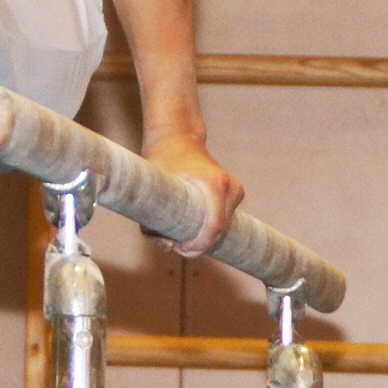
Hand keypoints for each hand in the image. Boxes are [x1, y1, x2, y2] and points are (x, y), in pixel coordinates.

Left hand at [143, 132, 243, 256]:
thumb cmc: (163, 161)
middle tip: (171, 243)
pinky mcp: (236, 194)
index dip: (197, 246)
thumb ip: (153, 221)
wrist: (178, 139)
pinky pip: (222, 220)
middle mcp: (230, 187)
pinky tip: (188, 221)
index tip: (177, 248)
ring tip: (176, 230)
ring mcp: (236, 190)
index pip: (214, 228)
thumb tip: (166, 246)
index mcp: (215, 184)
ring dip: (200, 237)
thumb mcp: (152, 189)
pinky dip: (206, 228)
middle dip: (195, 245)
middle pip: (218, 232)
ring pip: (221, 229)